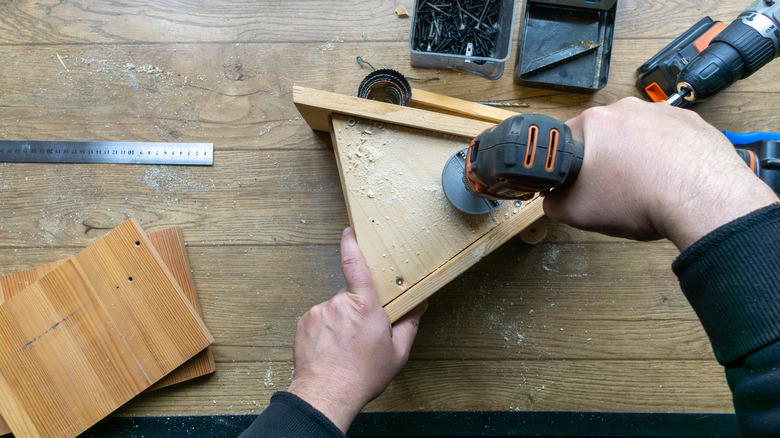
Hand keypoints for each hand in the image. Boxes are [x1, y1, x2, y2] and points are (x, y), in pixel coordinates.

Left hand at [286, 228, 426, 432]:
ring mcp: (318, 312)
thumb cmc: (361, 376)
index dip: (351, 244)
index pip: (355, 264)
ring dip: (340, 322)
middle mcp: (338, 304)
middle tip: (362, 334)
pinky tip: (330, 349)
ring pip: (333, 309)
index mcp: (365, 306)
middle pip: (350, 295)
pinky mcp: (303, 323)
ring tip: (344, 347)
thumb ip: (409, 324)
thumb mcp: (397, 353)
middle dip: (357, 309)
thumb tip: (419, 305)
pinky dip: (325, 331)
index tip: (349, 232)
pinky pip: (318, 320)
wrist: (326, 395)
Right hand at [543, 97, 777, 249]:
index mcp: (595, 122)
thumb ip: (552, 202)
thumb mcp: (575, 212)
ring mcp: (662, 112)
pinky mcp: (692, 123)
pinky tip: (669, 180)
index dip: (568, 164)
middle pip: (604, 135)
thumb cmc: (640, 200)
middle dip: (604, 160)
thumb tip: (553, 198)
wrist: (702, 201)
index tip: (576, 181)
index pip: (566, 138)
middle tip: (611, 189)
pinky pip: (669, 139)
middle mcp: (627, 108)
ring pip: (638, 135)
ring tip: (644, 187)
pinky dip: (667, 156)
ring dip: (636, 156)